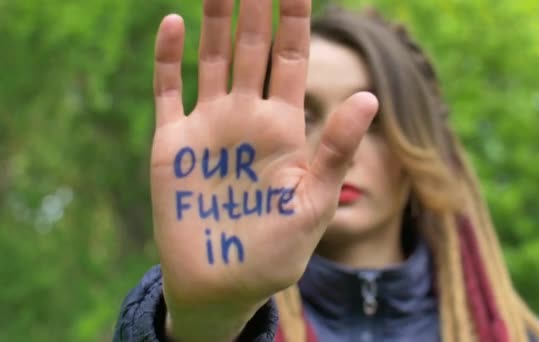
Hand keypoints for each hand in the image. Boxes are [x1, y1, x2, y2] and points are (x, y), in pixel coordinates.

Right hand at [150, 0, 376, 338]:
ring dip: (215, 19)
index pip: (291, 58)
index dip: (296, 18)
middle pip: (252, 47)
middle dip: (256, 6)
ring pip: (212, 58)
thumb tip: (370, 96)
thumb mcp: (314, 199)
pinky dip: (167, 58)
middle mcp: (246, 117)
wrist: (225, 283)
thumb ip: (335, 148)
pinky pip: (168, 91)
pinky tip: (171, 22)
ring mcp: (209, 126)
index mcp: (283, 126)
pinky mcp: (173, 144)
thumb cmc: (276, 251)